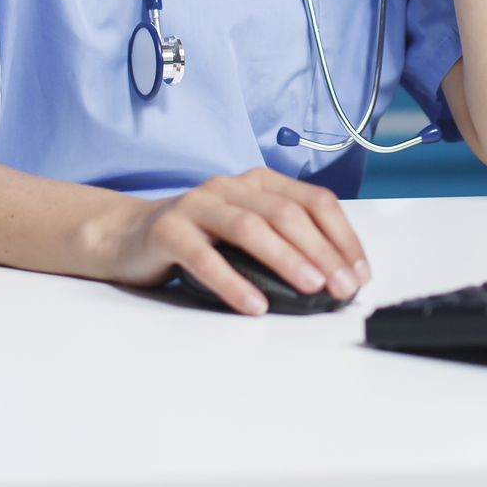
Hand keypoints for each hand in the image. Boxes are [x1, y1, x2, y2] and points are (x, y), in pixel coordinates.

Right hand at [109, 168, 368, 314]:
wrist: (127, 236)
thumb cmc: (196, 237)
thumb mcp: (245, 230)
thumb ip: (282, 241)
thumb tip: (333, 277)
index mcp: (258, 182)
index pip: (314, 201)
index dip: (342, 236)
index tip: (360, 271)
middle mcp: (231, 186)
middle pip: (287, 214)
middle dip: (322, 252)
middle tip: (343, 286)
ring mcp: (198, 204)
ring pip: (250, 228)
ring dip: (286, 259)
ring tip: (311, 288)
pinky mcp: (169, 230)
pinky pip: (204, 257)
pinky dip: (233, 282)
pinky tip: (253, 304)